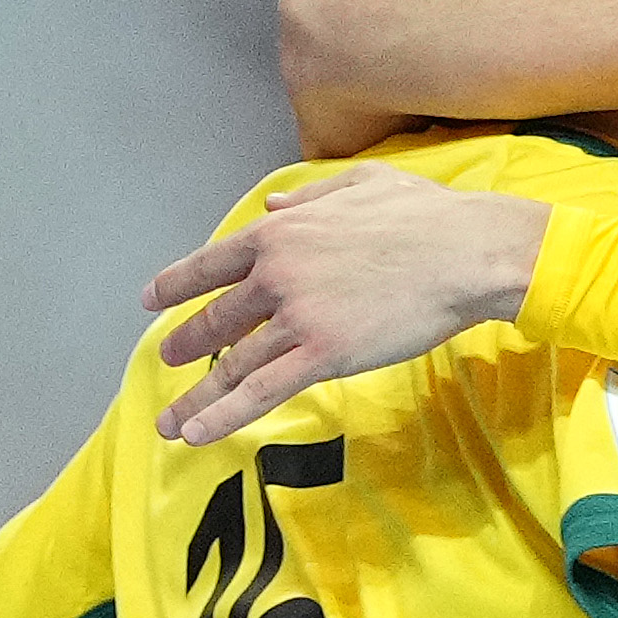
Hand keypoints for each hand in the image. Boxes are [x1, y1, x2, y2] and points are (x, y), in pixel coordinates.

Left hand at [147, 166, 551, 447]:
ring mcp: (296, 317)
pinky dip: (224, 415)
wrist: (466, 252)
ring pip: (233, 364)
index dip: (177, 283)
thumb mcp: (359, 183)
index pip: (212, 263)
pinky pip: (262, 392)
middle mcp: (276, 275)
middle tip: (165, 358)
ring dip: (197, 397)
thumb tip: (273, 208)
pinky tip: (196, 434)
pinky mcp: (323, 355)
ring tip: (170, 420)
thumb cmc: (425, 215)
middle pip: (218, 318)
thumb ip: (307, 198)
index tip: (152, 299)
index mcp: (279, 233)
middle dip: (187, 343)